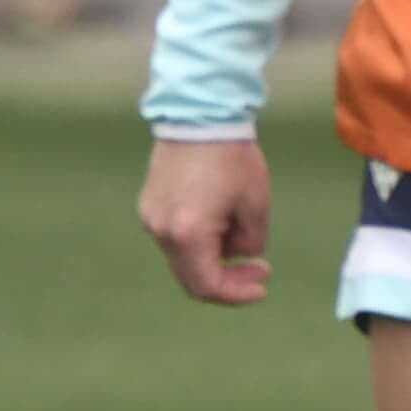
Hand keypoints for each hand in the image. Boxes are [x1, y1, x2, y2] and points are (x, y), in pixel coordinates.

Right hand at [140, 137, 273, 307]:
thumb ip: (250, 242)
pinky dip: (198, 243)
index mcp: (188, 234)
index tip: (261, 286)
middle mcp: (161, 231)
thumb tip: (239, 255)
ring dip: (213, 259)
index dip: (236, 295)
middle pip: (191, 278)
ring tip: (241, 234)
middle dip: (227, 280)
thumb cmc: (232, 157)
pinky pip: (174, 238)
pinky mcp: (149, 205)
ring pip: (183, 258)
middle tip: (257, 270)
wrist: (199, 116)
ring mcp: (150, 218)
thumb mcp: (255, 205)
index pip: (208, 285)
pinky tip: (220, 222)